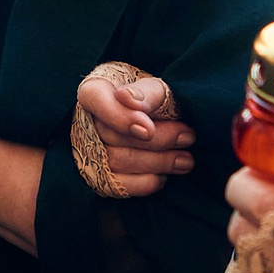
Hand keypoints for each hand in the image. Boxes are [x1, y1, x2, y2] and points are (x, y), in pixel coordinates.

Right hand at [72, 66, 194, 197]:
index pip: (95, 99)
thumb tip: (127, 98)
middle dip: (156, 141)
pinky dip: (143, 183)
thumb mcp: (156, 86)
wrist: (155, 119)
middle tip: (188, 137)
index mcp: (94, 91)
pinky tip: (164, 175)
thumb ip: (146, 91)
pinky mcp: (99, 175)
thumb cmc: (154, 99)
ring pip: (115, 162)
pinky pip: (116, 185)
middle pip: (112, 135)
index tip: (148, 130)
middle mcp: (86, 121)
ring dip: (156, 163)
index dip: (120, 117)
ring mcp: (89, 150)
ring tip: (186, 160)